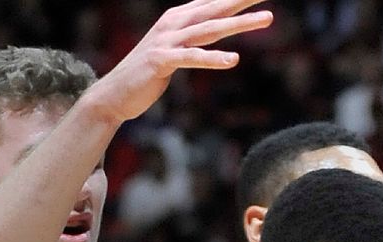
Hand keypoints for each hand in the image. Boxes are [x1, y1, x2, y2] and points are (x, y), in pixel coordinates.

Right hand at [85, 0, 272, 122]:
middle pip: (215, 9)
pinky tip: (234, 59)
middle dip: (243, 0)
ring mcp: (166, 41)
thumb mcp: (173, 49)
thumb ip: (191, 37)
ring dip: (240, 23)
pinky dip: (213, 58)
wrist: (115, 93)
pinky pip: (192, 58)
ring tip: (267, 19)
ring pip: (210, 29)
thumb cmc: (147, 72)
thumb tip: (210, 27)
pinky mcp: (161, 60)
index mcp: (177, 18)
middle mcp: (172, 24)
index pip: (212, 3)